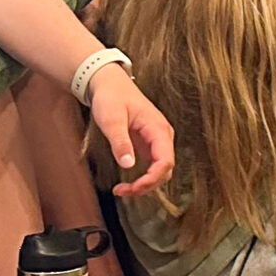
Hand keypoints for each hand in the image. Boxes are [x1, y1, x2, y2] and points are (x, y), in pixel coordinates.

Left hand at [88, 68, 174, 195]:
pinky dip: (143, 178)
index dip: (151, 179)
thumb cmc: (111, 97)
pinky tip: (127, 183)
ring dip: (145, 184)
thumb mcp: (111, 119)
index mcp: (158, 129)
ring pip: (161, 171)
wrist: (110, 83)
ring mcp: (157, 141)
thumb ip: (120, 141)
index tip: (133, 188)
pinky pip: (153, 166)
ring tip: (122, 190)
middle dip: (147, 185)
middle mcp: (162, 136)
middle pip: (165, 170)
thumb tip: (128, 165)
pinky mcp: (149, 144)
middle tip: (121, 191)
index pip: (165, 161)